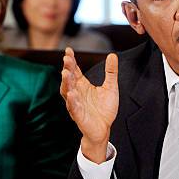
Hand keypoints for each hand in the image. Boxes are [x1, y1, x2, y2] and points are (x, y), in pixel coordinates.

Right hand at [60, 47, 118, 162]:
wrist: (104, 128)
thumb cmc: (104, 109)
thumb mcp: (110, 87)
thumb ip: (111, 72)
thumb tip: (112, 55)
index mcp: (82, 85)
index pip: (74, 70)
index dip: (71, 61)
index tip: (69, 50)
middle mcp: (76, 93)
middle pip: (69, 79)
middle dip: (67, 69)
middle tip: (67, 59)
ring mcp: (76, 104)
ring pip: (67, 92)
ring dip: (66, 83)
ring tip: (65, 73)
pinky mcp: (78, 115)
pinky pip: (73, 108)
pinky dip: (72, 101)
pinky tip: (71, 94)